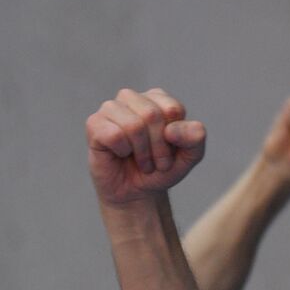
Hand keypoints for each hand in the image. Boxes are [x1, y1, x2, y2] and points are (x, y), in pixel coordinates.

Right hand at [86, 88, 205, 206]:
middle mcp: (133, 98)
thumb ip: (195, 137)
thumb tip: (171, 129)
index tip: (171, 151)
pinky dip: (122, 151)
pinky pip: (113, 135)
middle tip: (155, 161)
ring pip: (133, 125)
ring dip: (141, 152)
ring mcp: (111, 109)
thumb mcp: (190, 155)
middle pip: (152, 115)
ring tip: (141, 160)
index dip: (175, 138)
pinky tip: (121, 154)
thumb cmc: (162, 168)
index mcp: (158, 98)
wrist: (137, 192)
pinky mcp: (94, 124)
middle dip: (158, 147)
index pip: (173, 110)